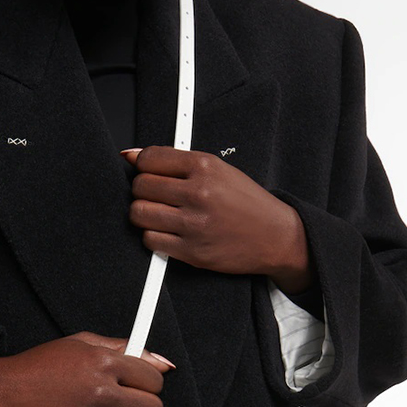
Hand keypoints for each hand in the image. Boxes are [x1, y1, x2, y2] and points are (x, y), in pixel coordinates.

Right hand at [0, 331, 175, 406]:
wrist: (1, 393)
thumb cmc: (37, 368)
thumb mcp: (79, 344)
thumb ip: (123, 348)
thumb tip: (161, 362)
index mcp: (103, 363)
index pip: (155, 380)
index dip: (149, 385)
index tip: (140, 388)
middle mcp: (100, 392)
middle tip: (128, 406)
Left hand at [120, 146, 316, 293]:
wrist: (275, 236)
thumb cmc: (245, 202)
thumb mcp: (218, 170)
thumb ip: (175, 162)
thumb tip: (131, 155)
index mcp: (204, 166)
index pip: (148, 159)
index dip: (142, 166)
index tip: (148, 173)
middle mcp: (198, 193)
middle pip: (140, 187)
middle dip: (142, 191)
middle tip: (155, 196)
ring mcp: (193, 223)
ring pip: (139, 214)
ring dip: (143, 215)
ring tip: (159, 215)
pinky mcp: (191, 251)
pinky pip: (150, 240)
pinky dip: (153, 237)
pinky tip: (168, 232)